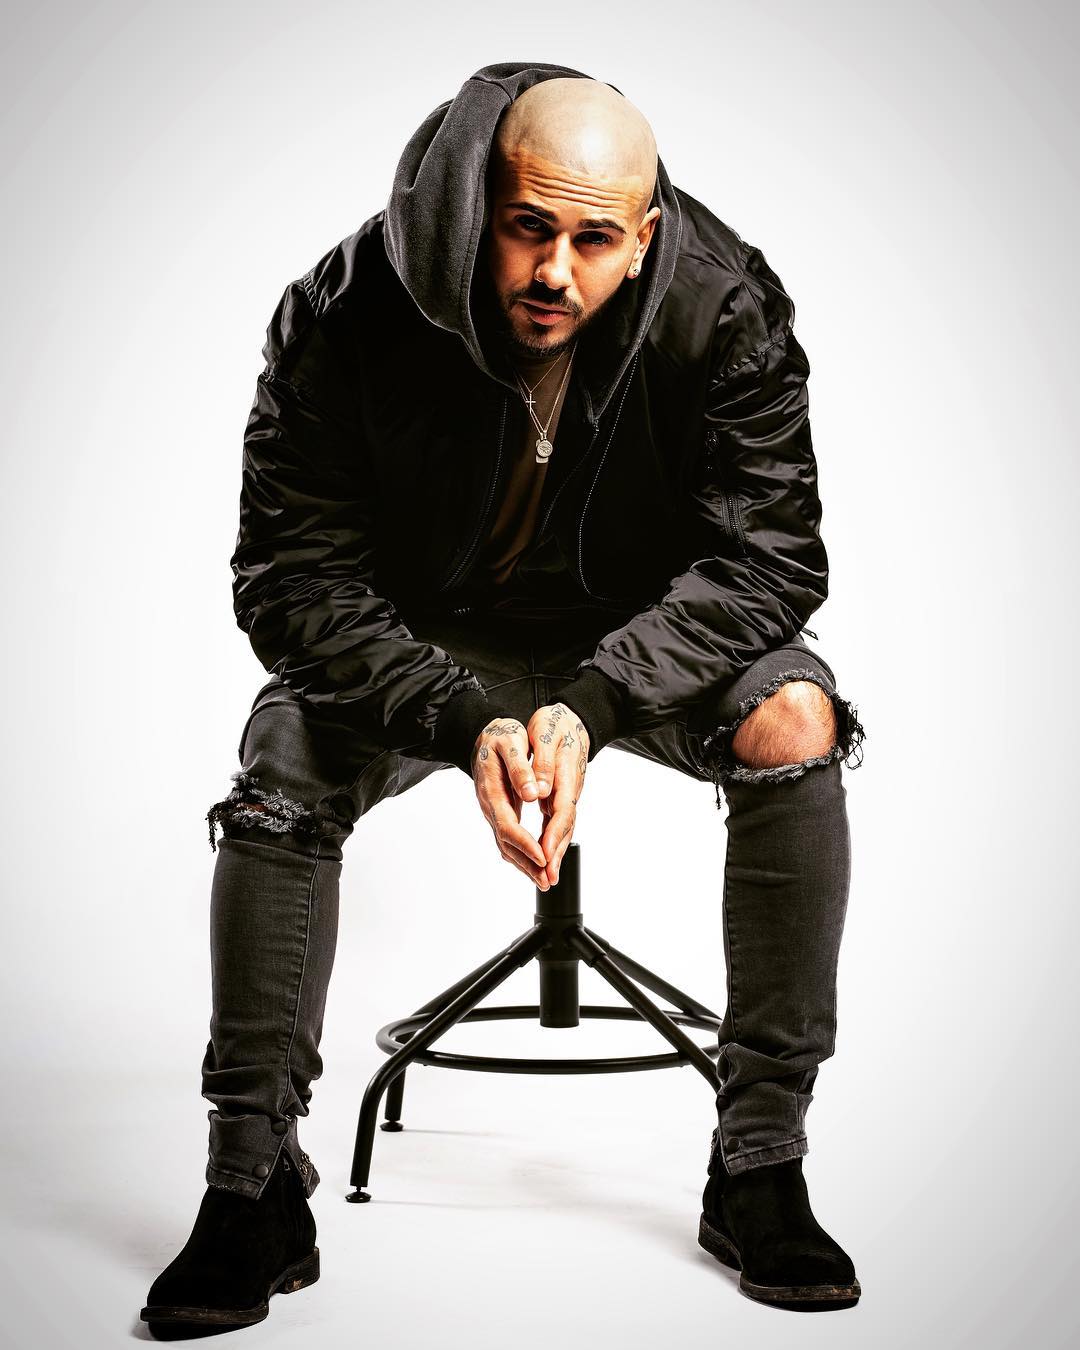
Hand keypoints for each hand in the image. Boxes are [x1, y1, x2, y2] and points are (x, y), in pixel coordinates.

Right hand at [470, 717, 551, 889]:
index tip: (542, 857)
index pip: (508, 826)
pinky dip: (523, 854)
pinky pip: (509, 839)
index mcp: (492, 791)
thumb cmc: (500, 737)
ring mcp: (493, 812)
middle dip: (527, 864)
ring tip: (544, 880)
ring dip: (525, 865)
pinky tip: (535, 864)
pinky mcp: (500, 813)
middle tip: (547, 881)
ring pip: (506, 845)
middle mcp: (490, 806)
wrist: (485, 735)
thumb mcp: (511, 743)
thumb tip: (532, 794)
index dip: (526, 843)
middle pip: (506, 844)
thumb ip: (520, 769)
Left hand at [526, 702, 589, 886]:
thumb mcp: (547, 735)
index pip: (561, 811)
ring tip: (546, 876)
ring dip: (556, 853)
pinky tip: (545, 856)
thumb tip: (540, 790)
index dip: (553, 835)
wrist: (573, 718)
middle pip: (565, 826)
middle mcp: (570, 789)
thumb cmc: (557, 724)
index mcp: (566, 775)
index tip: (545, 855)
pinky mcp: (562, 795)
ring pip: (563, 827)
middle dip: (556, 854)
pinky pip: (558, 822)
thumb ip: (545, 764)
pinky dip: (553, 841)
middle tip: (547, 878)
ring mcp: (568, 794)